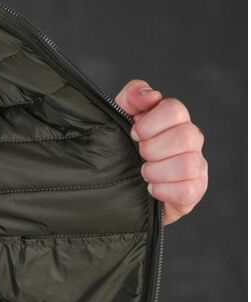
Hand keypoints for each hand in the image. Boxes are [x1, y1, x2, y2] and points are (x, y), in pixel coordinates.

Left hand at [115, 79, 207, 224]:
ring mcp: (196, 166)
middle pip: (186, 136)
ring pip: (188, 164)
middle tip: (140, 155)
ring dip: (158, 171)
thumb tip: (150, 96)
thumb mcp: (121, 118)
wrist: (120, 186)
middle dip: (153, 148)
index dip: (150, 123)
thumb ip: (132, 97)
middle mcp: (190, 140)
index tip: (134, 133)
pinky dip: (165, 191)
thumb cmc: (124, 150)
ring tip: (144, 174)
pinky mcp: (193, 191)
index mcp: (175, 120)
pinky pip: (188, 190)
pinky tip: (152, 189)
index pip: (175, 110)